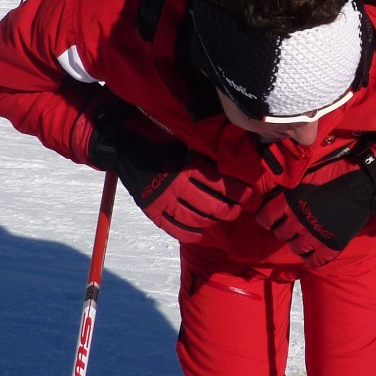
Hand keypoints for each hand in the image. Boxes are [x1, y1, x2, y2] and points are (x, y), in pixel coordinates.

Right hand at [85, 97, 250, 242]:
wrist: (125, 146)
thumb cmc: (162, 141)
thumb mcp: (187, 144)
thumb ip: (205, 158)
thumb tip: (232, 165)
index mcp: (188, 167)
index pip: (221, 185)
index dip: (239, 192)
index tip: (249, 193)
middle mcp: (177, 186)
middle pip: (212, 207)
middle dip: (231, 210)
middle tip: (238, 209)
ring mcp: (163, 201)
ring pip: (196, 220)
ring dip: (213, 221)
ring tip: (223, 218)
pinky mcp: (152, 210)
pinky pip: (174, 229)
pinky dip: (190, 234)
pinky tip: (200, 233)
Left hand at [255, 135, 375, 267]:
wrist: (364, 185)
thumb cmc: (336, 175)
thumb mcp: (307, 178)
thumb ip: (292, 190)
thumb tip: (278, 196)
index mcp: (290, 202)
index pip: (265, 218)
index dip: (267, 220)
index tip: (270, 220)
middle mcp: (298, 221)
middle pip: (280, 234)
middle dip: (284, 230)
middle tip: (292, 226)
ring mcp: (313, 236)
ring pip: (295, 248)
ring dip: (298, 243)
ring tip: (305, 238)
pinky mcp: (330, 245)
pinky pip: (314, 260)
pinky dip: (313, 258)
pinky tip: (315, 252)